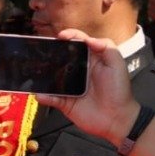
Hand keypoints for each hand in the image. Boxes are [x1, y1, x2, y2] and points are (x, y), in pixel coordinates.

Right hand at [35, 29, 136, 143]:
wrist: (117, 119)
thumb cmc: (119, 92)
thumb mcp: (118, 65)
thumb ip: (107, 48)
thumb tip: (88, 39)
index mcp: (91, 61)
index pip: (78, 44)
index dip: (69, 37)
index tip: (60, 36)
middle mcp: (78, 72)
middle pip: (61, 58)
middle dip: (50, 54)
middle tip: (42, 51)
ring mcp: (70, 87)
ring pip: (52, 78)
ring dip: (42, 76)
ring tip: (35, 72)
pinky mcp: (64, 102)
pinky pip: (50, 98)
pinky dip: (44, 96)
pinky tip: (41, 94)